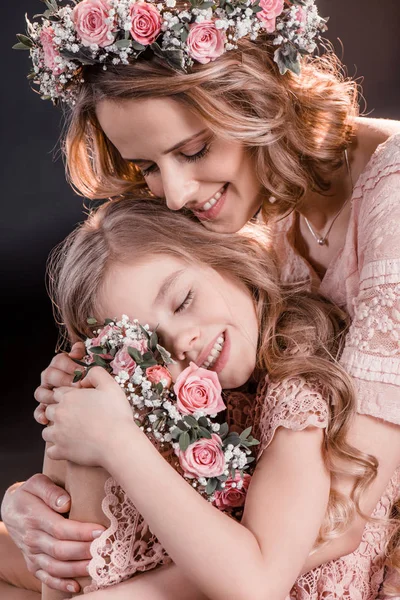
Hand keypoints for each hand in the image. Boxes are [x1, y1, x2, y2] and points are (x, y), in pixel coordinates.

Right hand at [1, 475, 104, 593]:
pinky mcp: (32, 563)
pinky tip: (76, 585)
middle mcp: (32, 538)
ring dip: (77, 569)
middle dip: (84, 551)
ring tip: (97, 566)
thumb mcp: (37, 483)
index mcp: (34, 517)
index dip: (81, 532)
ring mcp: (31, 553)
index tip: (100, 531)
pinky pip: (45, 577)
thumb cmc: (30, 493)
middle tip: (105, 549)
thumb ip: (51, 491)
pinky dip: (60, 584)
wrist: (10, 509)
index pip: (60, 528)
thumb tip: (66, 503)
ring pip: (55, 566)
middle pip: (60, 550)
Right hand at [34, 342, 85, 424]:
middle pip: (49, 375)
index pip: (59, 360)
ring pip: (41, 392)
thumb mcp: (90, 362)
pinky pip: (38, 410)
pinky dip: (40, 414)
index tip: (82, 371)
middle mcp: (50, 376)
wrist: (93, 398)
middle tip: (77, 387)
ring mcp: (46, 391)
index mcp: (60, 364)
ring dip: (51, 397)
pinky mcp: (45, 407)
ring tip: (63, 401)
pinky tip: (46, 419)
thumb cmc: (90, 378)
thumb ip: (82, 352)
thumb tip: (75, 352)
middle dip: (63, 380)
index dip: (70, 365)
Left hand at [43, 367, 133, 466]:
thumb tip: (84, 378)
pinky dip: (57, 450)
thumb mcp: (110, 385)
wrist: (118, 442)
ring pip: (46, 431)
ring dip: (56, 431)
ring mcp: (58, 434)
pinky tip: (69, 448)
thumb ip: (96, 374)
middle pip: (49, 410)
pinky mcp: (61, 451)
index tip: (79, 403)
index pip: (59, 393)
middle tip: (76, 418)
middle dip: (60, 413)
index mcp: (69, 397)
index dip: (69, 397)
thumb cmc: (116, 414)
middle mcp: (59, 414)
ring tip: (71, 433)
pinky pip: (51, 451)